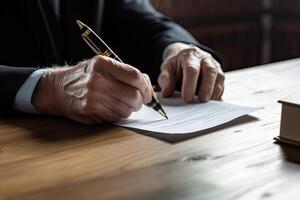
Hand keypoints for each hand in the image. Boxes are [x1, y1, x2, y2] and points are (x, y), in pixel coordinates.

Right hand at [32, 56, 152, 123]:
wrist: (58, 89)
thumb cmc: (86, 77)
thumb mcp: (103, 66)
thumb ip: (125, 73)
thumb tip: (148, 87)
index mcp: (103, 64)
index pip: (135, 76)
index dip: (146, 87)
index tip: (147, 93)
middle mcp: (98, 80)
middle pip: (133, 96)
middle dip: (140, 101)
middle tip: (137, 101)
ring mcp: (94, 98)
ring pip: (127, 109)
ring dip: (130, 109)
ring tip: (122, 103)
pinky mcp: (91, 112)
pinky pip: (117, 117)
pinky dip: (119, 115)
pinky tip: (111, 108)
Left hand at [158, 43, 224, 102]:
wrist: (185, 58)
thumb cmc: (176, 65)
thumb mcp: (167, 69)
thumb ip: (165, 80)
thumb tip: (166, 94)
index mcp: (190, 56)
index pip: (192, 69)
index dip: (190, 84)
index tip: (186, 98)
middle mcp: (205, 59)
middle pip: (210, 72)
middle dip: (206, 88)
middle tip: (201, 102)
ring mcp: (215, 67)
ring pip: (219, 78)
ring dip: (213, 93)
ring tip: (206, 105)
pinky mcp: (219, 76)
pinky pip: (222, 86)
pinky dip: (217, 96)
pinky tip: (211, 104)